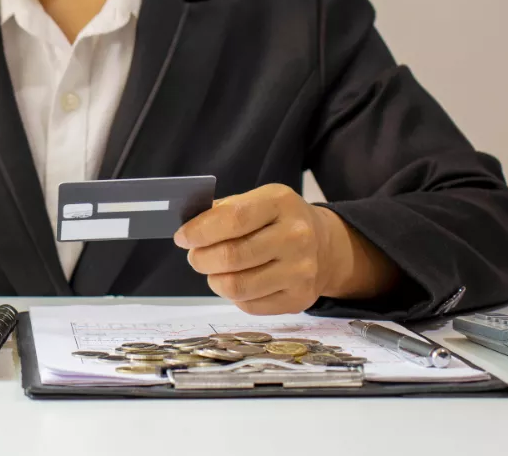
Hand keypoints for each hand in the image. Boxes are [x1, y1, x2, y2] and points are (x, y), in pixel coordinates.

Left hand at [174, 184, 396, 314]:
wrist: (325, 245)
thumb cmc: (278, 221)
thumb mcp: (257, 201)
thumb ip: (223, 212)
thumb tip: (187, 231)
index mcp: (281, 203)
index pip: (233, 219)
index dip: (199, 231)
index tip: (182, 238)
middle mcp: (296, 236)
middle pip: (231, 256)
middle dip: (201, 259)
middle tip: (195, 256)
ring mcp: (301, 270)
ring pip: (236, 286)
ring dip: (214, 280)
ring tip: (214, 271)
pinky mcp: (299, 299)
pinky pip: (249, 305)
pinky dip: (234, 296)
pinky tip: (239, 281)